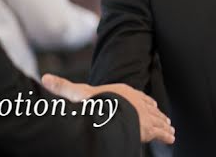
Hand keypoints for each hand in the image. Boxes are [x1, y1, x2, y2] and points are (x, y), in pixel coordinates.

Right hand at [42, 73, 174, 144]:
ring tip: (169, 130)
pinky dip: (166, 135)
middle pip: (148, 109)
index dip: (142, 101)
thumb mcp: (78, 92)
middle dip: (155, 114)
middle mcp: (137, 103)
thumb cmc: (96, 102)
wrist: (111, 112)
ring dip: (163, 125)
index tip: (148, 103)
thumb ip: (62, 87)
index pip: (135, 96)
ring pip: (157, 120)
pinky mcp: (149, 128)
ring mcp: (145, 115)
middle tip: (164, 120)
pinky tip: (171, 138)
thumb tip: (44, 78)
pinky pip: (160, 132)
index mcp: (125, 92)